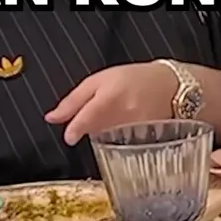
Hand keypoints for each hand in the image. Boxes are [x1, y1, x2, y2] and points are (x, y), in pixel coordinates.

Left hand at [45, 62, 177, 144]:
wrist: (169, 85)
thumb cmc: (133, 78)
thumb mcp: (99, 80)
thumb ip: (73, 101)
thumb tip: (51, 118)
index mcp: (110, 95)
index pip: (88, 116)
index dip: (75, 128)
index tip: (69, 137)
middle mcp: (125, 112)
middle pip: (95, 130)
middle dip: (88, 127)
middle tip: (96, 114)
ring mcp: (136, 127)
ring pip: (107, 137)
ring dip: (101, 131)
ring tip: (113, 114)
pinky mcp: (145, 138)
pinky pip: (122, 142)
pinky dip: (115, 136)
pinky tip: (122, 124)